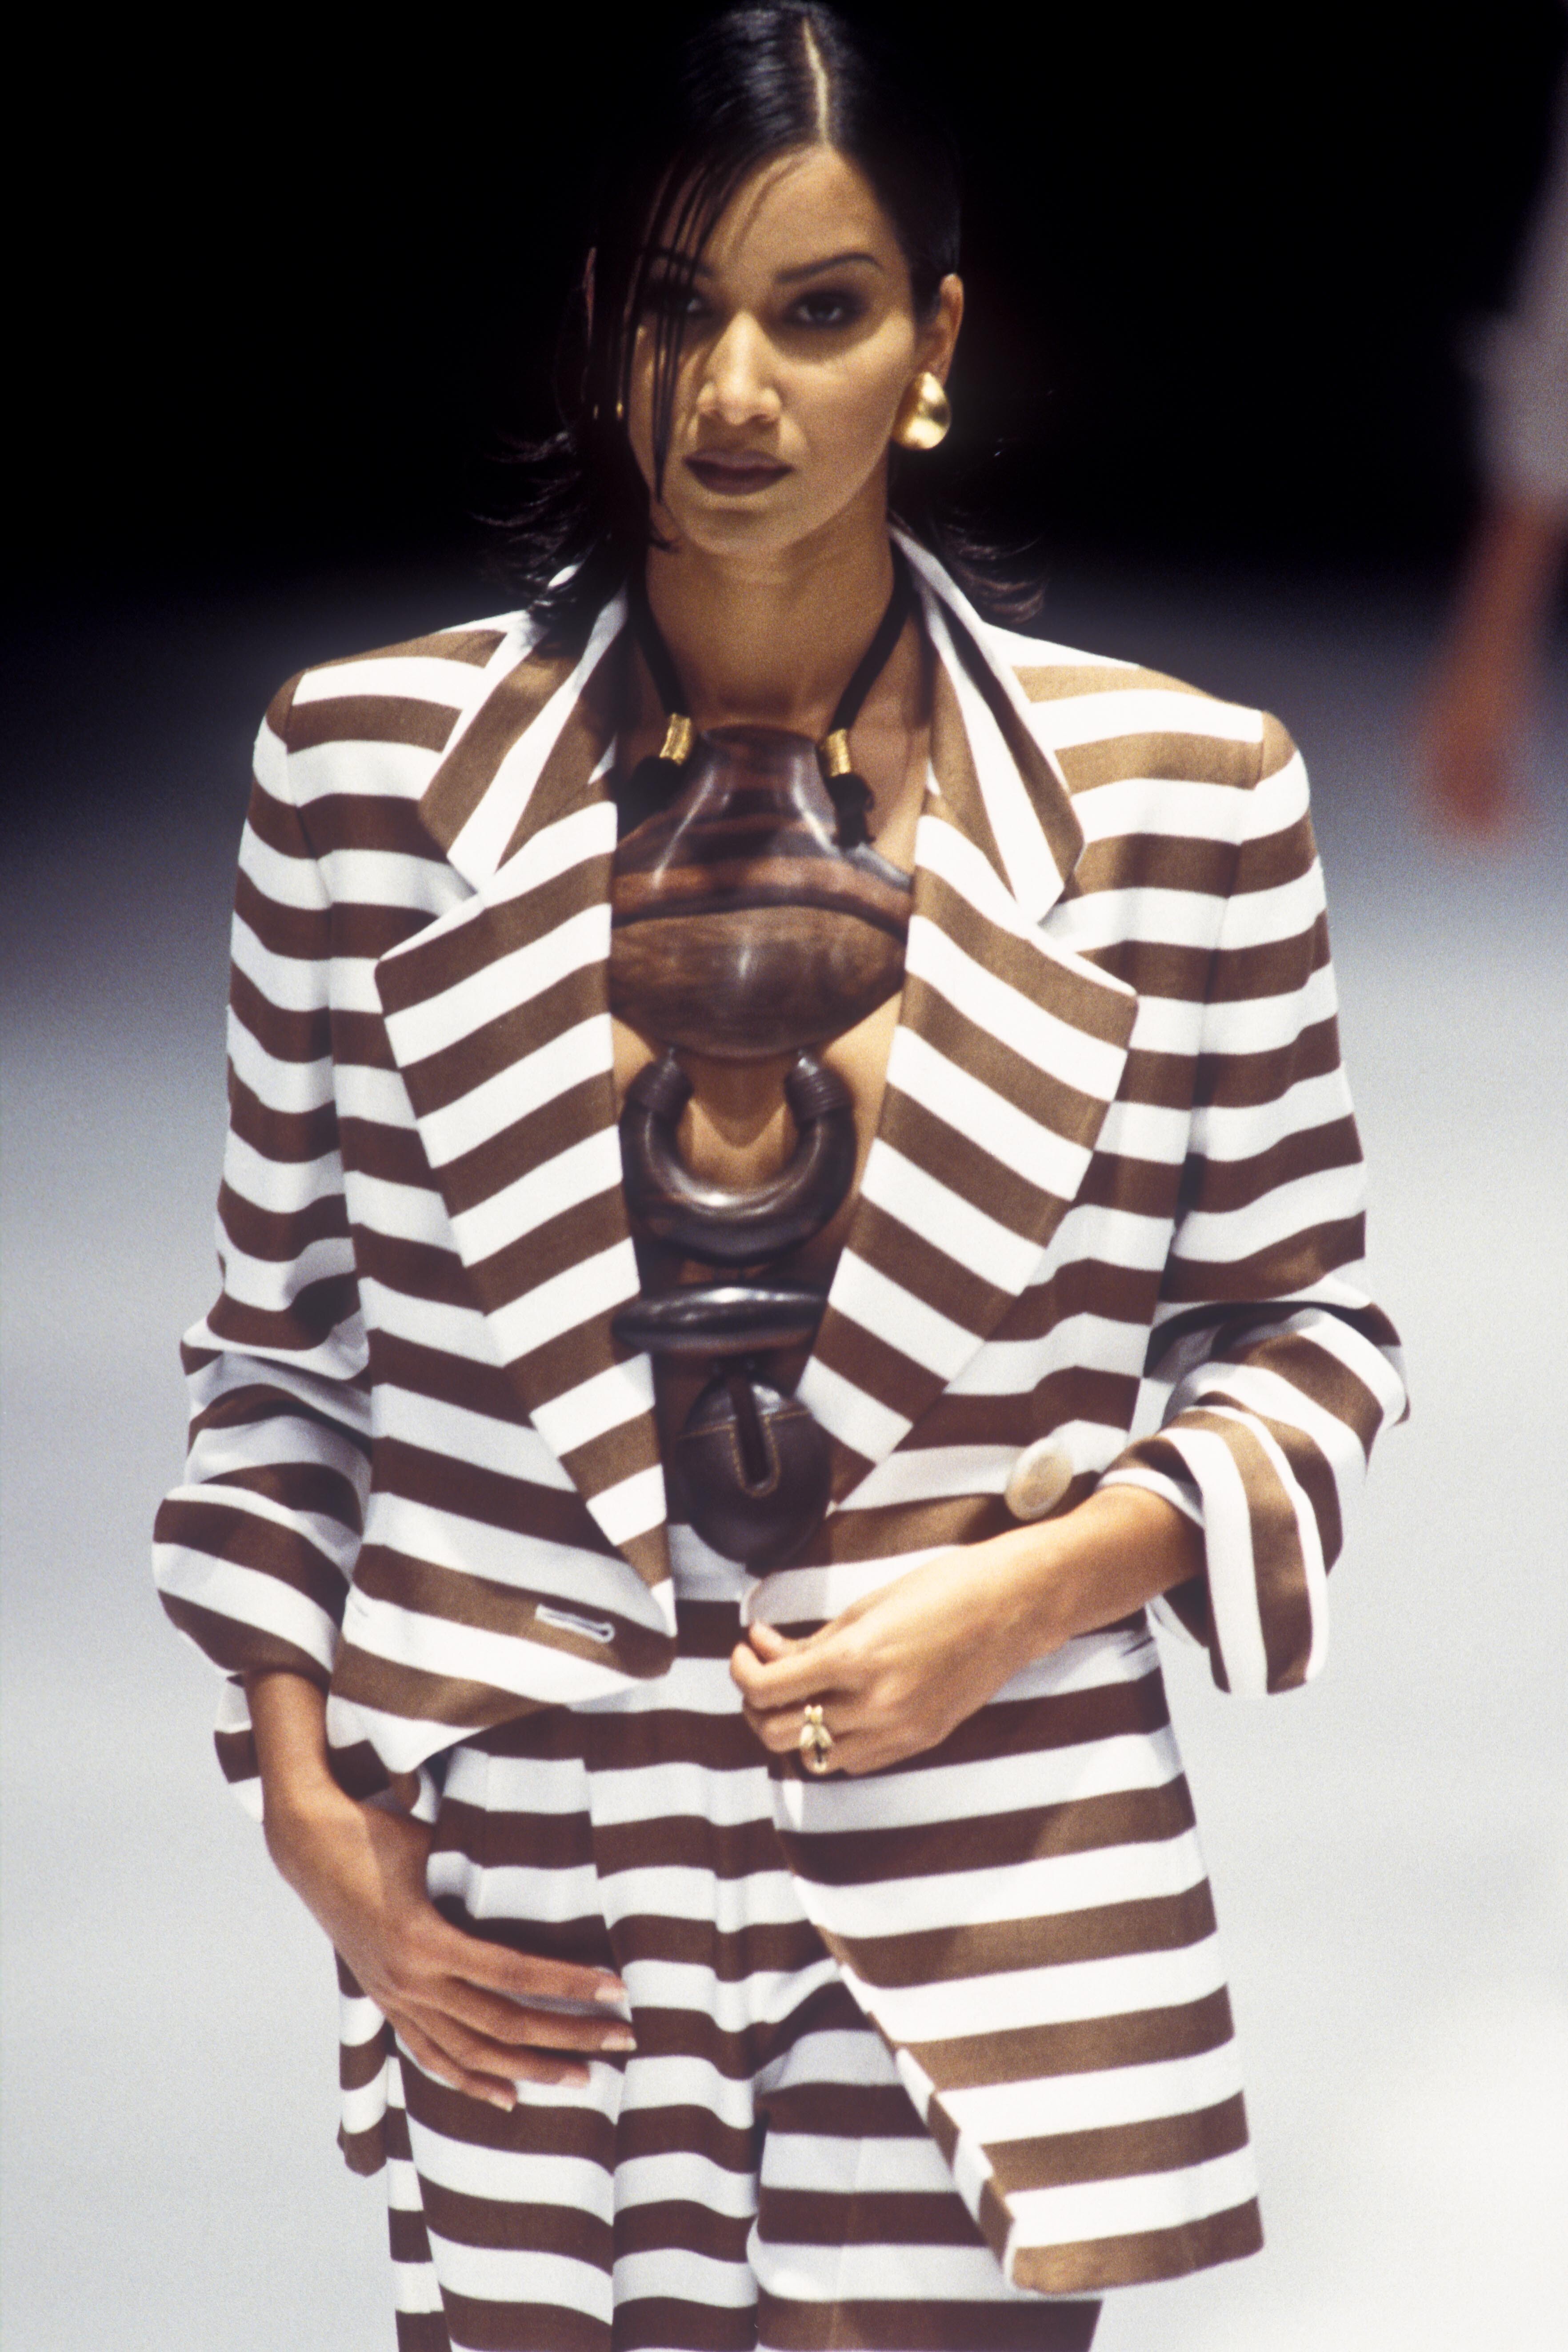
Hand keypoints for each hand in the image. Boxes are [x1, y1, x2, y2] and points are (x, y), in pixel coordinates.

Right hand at [248, 1674, 632, 2110]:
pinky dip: (470, 2082)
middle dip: (569, 2035)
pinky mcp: (386, 2002)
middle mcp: (412, 1981)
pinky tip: (507, 2099)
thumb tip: (546, 1879)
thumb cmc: (379, 1832)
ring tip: (581, 2078)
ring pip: (471, 2054)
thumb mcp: (434, 1844)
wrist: (307, 1845)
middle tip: (623, 2038)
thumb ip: (481, 1872)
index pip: (516, 1974)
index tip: (619, 1989)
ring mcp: (396, 1999)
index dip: (570, 1984)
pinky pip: (431, 2055)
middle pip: (503, 2024)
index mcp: (427, 1941)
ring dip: (530, 2070)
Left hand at [731, 1542, 1044, 1776]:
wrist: (1015, 1607)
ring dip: (794, 1728)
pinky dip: (833, 1742)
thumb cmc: (945, 1588)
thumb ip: (813, 1640)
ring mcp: (900, 1731)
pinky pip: (855, 1761)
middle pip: (780, 1734)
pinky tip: (838, 1709)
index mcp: (858, 1660)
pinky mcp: (920, 1741)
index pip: (769, 1690)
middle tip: (762, 1675)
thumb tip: (765, 1650)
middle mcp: (876, 1706)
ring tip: (798, 1694)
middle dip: (757, 1706)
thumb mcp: (867, 1606)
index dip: (742, 1671)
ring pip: (814, 1756)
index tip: (745, 1652)